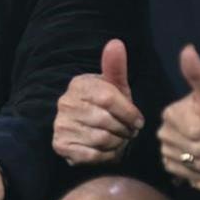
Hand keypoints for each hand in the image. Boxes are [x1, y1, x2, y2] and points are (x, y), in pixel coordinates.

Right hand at [53, 39, 143, 164]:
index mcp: (78, 85)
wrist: (86, 130)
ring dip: (117, 143)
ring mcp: (61, 124)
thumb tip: (116, 43)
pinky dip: (106, 156)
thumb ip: (115, 67)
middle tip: (129, 132)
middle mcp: (65, 103)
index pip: (108, 98)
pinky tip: (108, 150)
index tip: (138, 120)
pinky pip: (91, 155)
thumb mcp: (114, 86)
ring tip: (119, 140)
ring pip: (101, 139)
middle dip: (124, 130)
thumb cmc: (106, 106)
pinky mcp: (61, 145)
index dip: (128, 112)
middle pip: (106, 120)